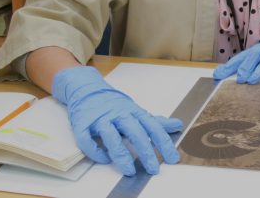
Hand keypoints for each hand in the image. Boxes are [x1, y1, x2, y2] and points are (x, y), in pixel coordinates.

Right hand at [52, 66, 182, 175]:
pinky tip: (104, 159)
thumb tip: (177, 125)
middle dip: (146, 151)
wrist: (87, 89)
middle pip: (135, 132)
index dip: (164, 143)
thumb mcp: (136, 111)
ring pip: (111, 137)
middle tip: (154, 169)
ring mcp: (100, 119)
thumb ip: (156, 122)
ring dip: (121, 154)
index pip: (153, 127)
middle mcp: (118, 114)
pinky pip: (87, 139)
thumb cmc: (114, 104)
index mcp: (134, 112)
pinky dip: (95, 151)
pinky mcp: (83, 124)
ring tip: (130, 170)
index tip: (172, 158)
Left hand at [213, 31, 259, 84]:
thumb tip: (220, 74)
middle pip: (252, 57)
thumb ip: (242, 66)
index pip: (239, 58)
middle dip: (245, 67)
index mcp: (254, 51)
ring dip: (258, 70)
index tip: (218, 75)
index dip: (229, 66)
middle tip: (238, 78)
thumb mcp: (257, 59)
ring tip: (251, 80)